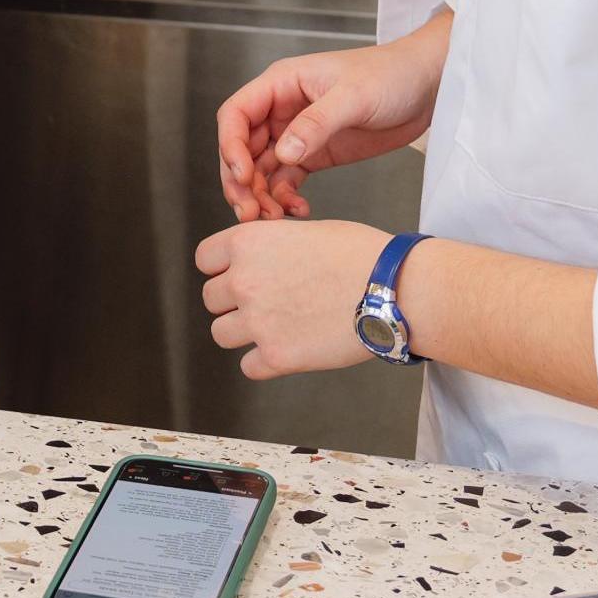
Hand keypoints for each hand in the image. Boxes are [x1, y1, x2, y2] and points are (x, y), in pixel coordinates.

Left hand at [196, 219, 382, 379]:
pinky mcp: (277, 356)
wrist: (392, 289)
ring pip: (221, 334)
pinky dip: (263, 362)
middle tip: (266, 302)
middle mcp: (244, 282)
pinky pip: (248, 366)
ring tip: (275, 326)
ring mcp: (257, 322)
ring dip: (243, 332)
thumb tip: (262, 260)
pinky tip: (287, 348)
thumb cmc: (360, 254)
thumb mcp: (306, 230)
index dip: (222, 267)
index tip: (239, 273)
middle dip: (234, 301)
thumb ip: (272, 247)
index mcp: (248, 243)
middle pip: (211, 299)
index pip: (205, 259)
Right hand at [215, 44, 435, 221]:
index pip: (236, 114)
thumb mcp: (353, 96)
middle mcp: (282, 109)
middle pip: (242, 148)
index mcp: (281, 84)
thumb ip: (316, 124)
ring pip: (261, 169)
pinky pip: (286, 179)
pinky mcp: (316, 154)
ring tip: (272, 218)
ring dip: (260, 195)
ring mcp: (298, 133)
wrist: (427, 86)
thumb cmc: (391, 74)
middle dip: (240, 181)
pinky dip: (285, 198)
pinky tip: (298, 210)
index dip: (230, 145)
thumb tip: (283, 153)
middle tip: (249, 211)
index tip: (243, 175)